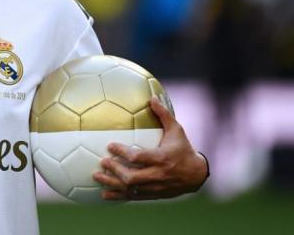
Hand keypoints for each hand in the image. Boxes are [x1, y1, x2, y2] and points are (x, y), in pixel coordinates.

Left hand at [93, 96, 207, 200]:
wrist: (197, 175)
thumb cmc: (184, 149)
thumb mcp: (177, 130)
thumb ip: (163, 114)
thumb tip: (152, 97)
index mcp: (162, 158)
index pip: (139, 157)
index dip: (123, 153)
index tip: (110, 145)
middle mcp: (157, 175)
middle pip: (132, 176)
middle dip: (115, 170)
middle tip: (102, 162)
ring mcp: (155, 187)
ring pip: (130, 189)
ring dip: (112, 183)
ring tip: (96, 177)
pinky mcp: (153, 195)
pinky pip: (133, 197)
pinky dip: (118, 196)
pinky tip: (105, 194)